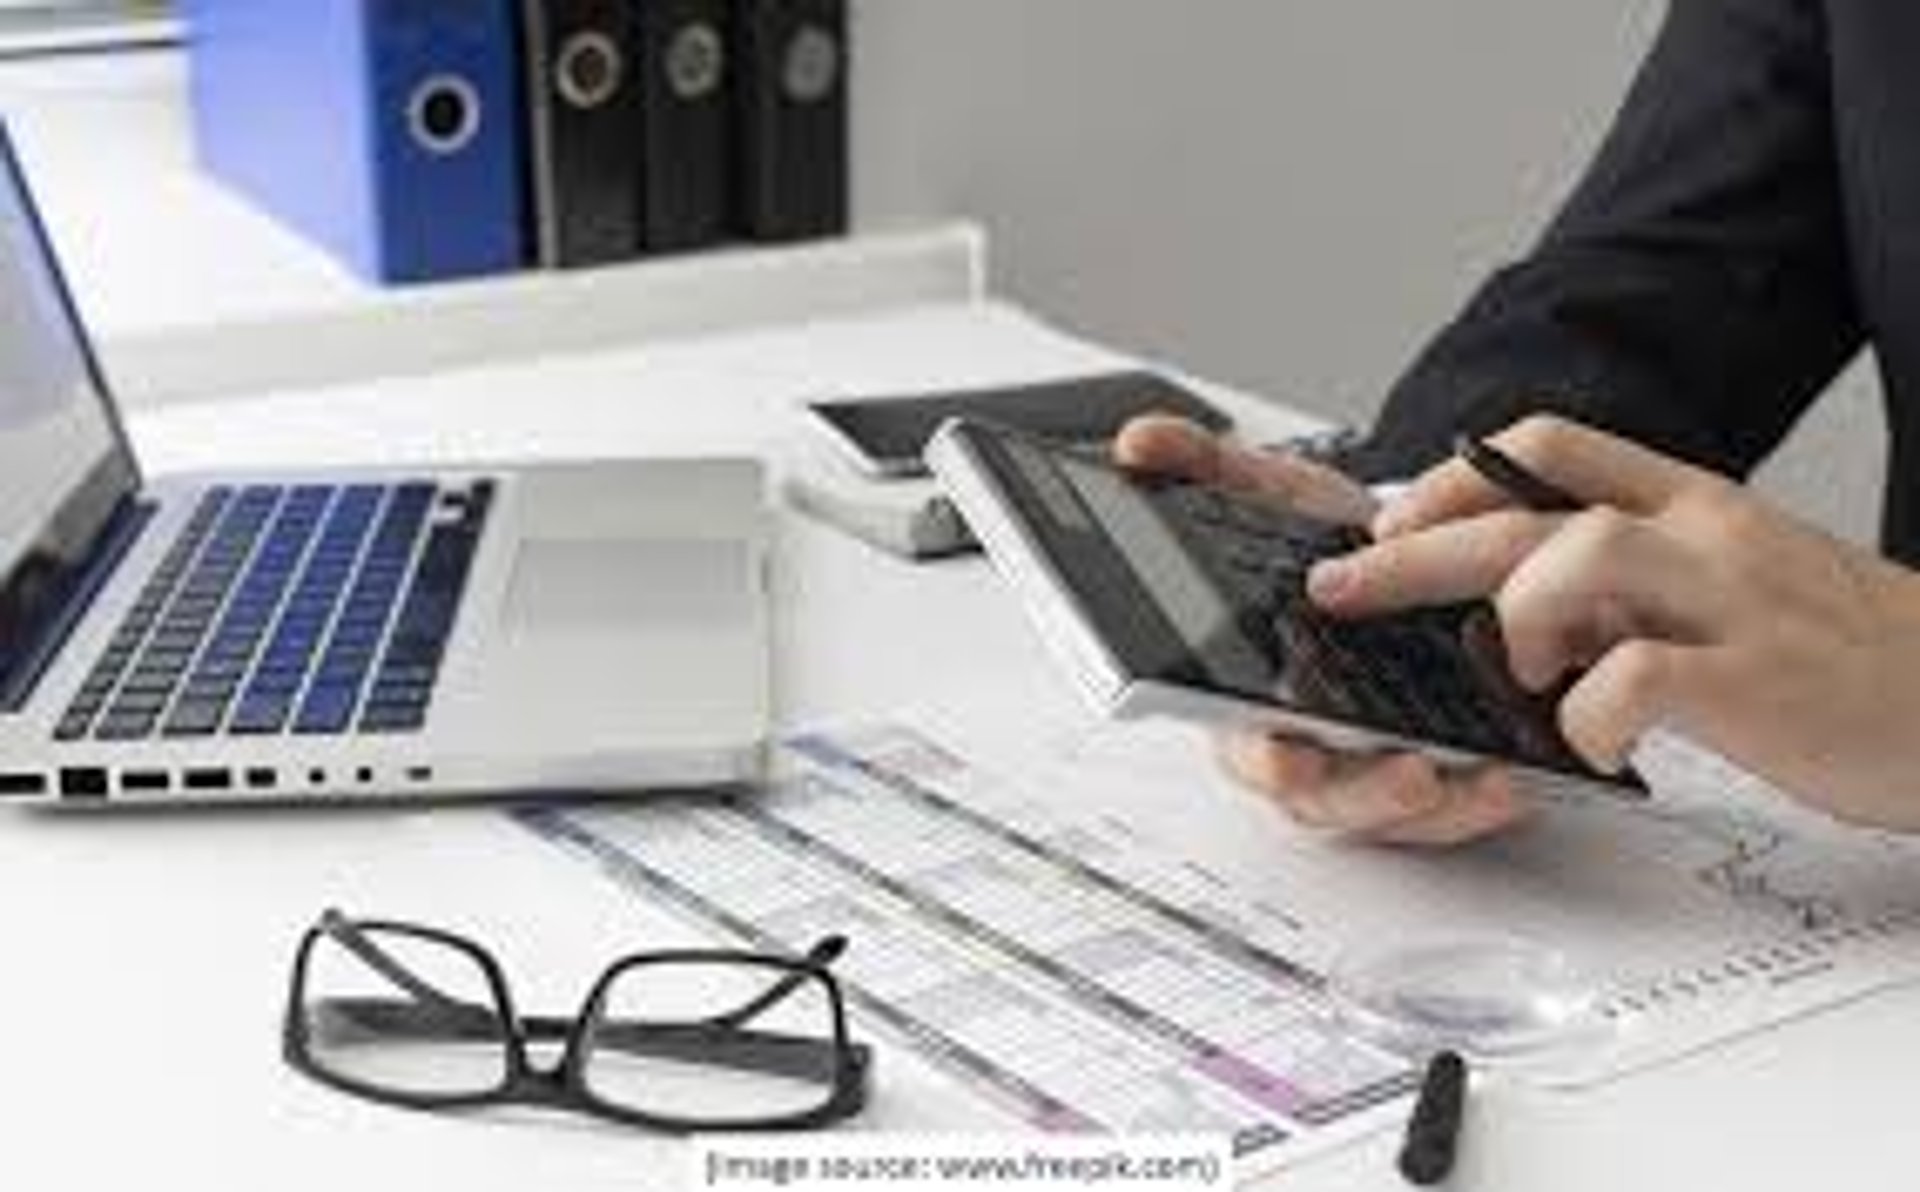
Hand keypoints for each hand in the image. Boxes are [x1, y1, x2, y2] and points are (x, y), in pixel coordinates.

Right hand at [1113, 415, 1531, 845]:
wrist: (1396, 558)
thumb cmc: (1322, 550)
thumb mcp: (1260, 496)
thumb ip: (1199, 467)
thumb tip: (1139, 443)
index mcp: (1244, 698)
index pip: (1243, 746)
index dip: (1262, 759)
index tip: (1285, 757)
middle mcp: (1305, 747)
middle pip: (1322, 799)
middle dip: (1365, 795)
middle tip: (1410, 773)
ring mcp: (1369, 770)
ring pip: (1393, 816)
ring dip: (1437, 809)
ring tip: (1482, 777)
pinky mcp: (1437, 777)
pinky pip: (1455, 813)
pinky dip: (1483, 802)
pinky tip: (1514, 775)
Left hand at [1313, 415, 1919, 829]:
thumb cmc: (1840, 652)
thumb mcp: (1727, 578)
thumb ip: (1627, 575)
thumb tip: (1511, 591)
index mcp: (1689, 503)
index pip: (1549, 447)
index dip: (1451, 476)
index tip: (1391, 518)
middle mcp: (1701, 536)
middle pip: (1528, 510)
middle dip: (1413, 548)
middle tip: (1342, 585)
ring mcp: (1730, 603)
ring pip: (1578, 555)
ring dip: (1515, 615)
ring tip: (1521, 671)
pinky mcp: (1756, 684)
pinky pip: (1638, 677)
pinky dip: (1587, 712)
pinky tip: (1592, 739)